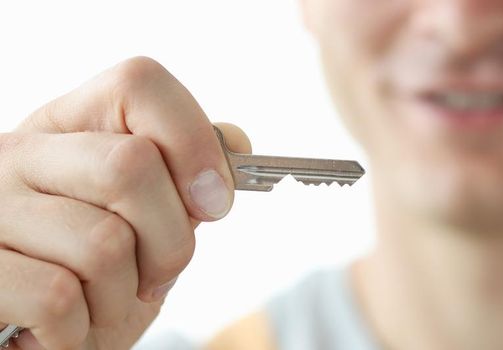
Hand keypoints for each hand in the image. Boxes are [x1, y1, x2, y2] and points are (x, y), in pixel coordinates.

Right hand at [0, 57, 250, 349]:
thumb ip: (184, 182)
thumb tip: (235, 142)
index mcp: (64, 129)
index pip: (138, 84)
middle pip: (131, 165)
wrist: (28, 343)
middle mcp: (14, 154)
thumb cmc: (89, 282)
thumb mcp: (144, 226)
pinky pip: (58, 298)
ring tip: (95, 306)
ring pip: (103, 242)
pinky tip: (56, 330)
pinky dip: (76, 331)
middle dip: (171, 240)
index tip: (214, 202)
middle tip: (156, 276)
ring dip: (120, 297)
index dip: (193, 141)